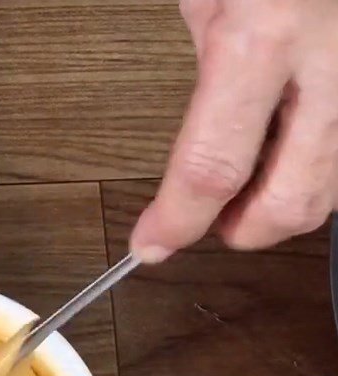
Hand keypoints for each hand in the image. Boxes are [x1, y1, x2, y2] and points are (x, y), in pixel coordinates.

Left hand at [131, 0, 337, 261]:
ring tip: (249, 181)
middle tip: (210, 218)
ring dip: (282, 202)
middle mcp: (332, 64)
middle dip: (242, 229)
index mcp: (261, 36)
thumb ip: (207, 69)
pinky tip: (292, 148)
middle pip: (290, 202)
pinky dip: (317, 168)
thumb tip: (188, 155)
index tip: (151, 243)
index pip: (211, 168)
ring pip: (333, 191)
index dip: (176, 222)